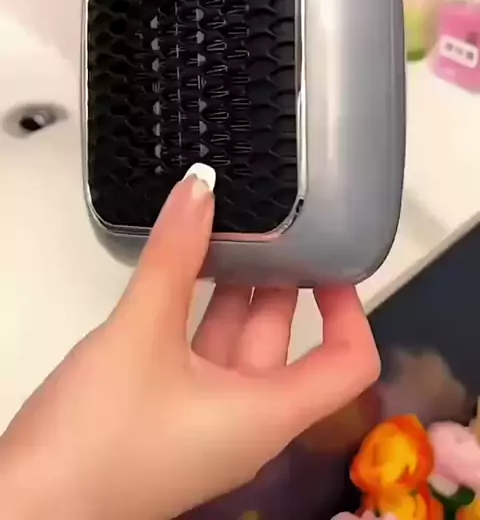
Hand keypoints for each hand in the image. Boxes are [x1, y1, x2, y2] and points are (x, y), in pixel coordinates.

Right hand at [0, 166, 379, 519]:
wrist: (25, 509)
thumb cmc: (99, 435)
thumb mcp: (140, 334)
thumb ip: (172, 256)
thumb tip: (200, 186)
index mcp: (266, 414)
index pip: (347, 364)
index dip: (349, 309)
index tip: (329, 261)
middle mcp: (246, 422)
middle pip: (285, 345)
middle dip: (280, 283)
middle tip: (271, 225)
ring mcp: (204, 423)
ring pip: (235, 347)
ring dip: (233, 294)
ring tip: (227, 232)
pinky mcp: (166, 419)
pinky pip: (199, 358)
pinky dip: (196, 315)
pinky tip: (179, 274)